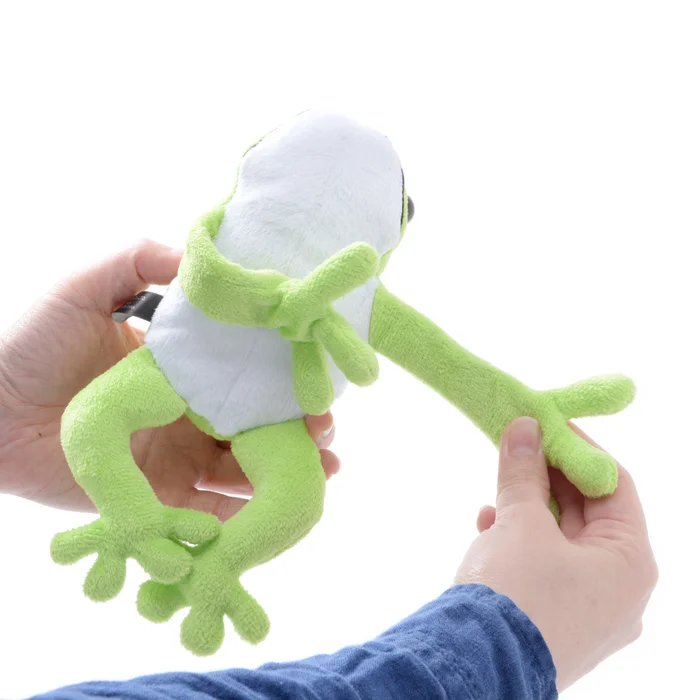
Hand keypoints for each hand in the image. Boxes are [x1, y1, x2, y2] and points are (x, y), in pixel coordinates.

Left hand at [0, 240, 339, 518]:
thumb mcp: (84, 286)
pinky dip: (241, 516)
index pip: (243, 373)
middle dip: (296, 429)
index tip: (315, 378)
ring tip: (324, 469)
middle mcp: (184, 413)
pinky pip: (205, 513)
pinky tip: (276, 510)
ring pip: (241, 469)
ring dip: (283, 472)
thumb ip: (136, 260)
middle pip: (254, 424)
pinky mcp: (154, 500)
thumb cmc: (28, 342)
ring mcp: (172, 458)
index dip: (281, 377)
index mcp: (179, 367)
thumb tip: (195, 252)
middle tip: (329, 433)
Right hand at [456, 417, 656, 690]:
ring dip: (528, 506)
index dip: (579, 449)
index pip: (613, 485)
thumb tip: (524, 427)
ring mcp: (589, 610)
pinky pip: (546, 566)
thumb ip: (523, 471)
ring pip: (563, 538)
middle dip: (547, 476)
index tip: (546, 423)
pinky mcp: (557, 620)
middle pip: (588, 512)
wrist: (475, 668)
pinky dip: (521, 539)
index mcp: (630, 563)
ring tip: (497, 488)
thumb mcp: (519, 522)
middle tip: (517, 445)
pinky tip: (489, 524)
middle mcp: (620, 590)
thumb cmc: (515, 593)